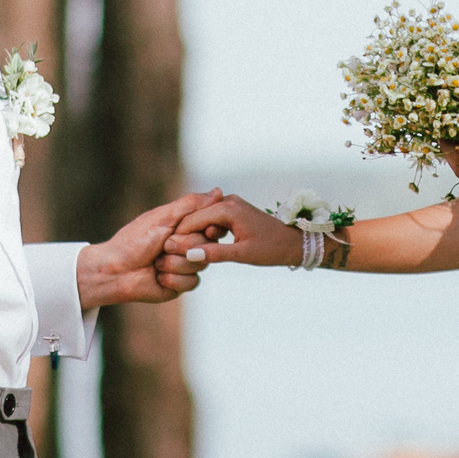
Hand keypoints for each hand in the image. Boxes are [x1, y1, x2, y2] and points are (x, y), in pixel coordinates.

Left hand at [78, 189, 224, 308]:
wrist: (116, 270)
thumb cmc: (135, 240)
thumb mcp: (163, 217)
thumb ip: (191, 205)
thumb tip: (219, 191)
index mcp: (184, 226)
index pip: (211, 224)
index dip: (207, 228)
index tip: (199, 229)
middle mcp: (188, 244)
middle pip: (208, 245)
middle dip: (183, 246)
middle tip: (163, 246)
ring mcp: (186, 264)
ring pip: (201, 264)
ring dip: (174, 263)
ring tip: (156, 262)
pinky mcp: (182, 284)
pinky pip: (193, 282)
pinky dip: (173, 278)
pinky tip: (158, 277)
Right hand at [158, 193, 299, 280]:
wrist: (293, 243)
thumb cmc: (271, 249)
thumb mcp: (242, 254)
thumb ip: (215, 254)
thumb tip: (189, 255)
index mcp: (228, 208)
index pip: (193, 219)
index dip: (179, 234)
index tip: (165, 250)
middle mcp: (228, 201)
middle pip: (196, 216)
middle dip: (184, 233)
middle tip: (170, 252)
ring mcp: (231, 204)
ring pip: (203, 218)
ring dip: (195, 233)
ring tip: (184, 251)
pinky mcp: (233, 211)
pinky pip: (211, 219)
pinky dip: (204, 232)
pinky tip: (201, 246)